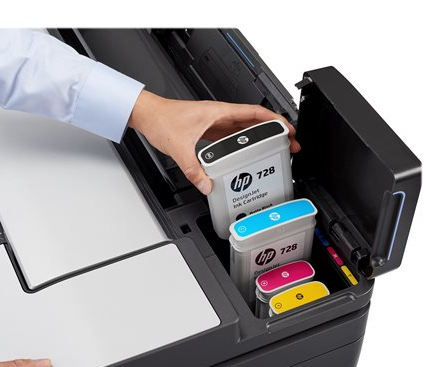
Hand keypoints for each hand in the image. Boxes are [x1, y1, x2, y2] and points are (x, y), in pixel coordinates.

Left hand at [128, 90, 300, 194]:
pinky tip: (243, 155)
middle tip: (288, 144)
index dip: (275, 120)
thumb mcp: (179, 147)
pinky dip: (241, 143)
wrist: (147, 114)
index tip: (288, 130)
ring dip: (259, 137)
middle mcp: (219, 115)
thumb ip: (193, 169)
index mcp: (219, 112)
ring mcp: (214, 122)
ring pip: (243, 128)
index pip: (255, 112)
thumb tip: (206, 185)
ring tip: (272, 149)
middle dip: (274, 131)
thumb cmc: (161, 119)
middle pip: (254, 121)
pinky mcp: (207, 129)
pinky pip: (230, 136)